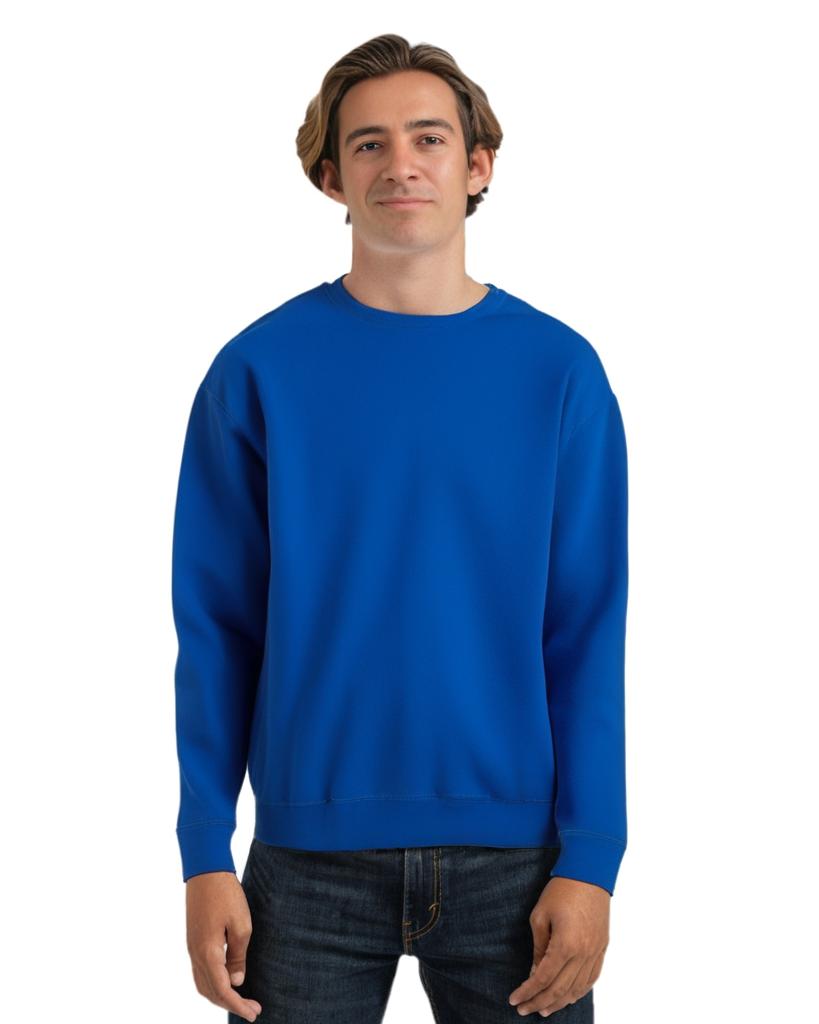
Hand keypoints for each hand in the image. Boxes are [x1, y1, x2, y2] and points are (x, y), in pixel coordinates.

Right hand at [185, 870, 262, 1021]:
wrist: (206, 870)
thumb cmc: (226, 894)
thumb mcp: (242, 925)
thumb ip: (238, 956)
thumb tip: (235, 982)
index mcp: (208, 953)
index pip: (222, 990)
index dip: (238, 1005)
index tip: (254, 1013)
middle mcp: (196, 954)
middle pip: (210, 992)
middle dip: (230, 1004)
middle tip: (252, 1009)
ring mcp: (192, 947)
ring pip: (202, 983)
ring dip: (220, 996)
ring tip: (240, 999)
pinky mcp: (194, 939)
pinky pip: (201, 971)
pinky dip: (213, 983)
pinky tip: (226, 980)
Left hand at [507, 876, 608, 1016]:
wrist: (589, 872)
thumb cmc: (561, 890)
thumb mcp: (540, 916)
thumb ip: (539, 948)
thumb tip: (535, 973)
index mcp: (565, 945)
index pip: (543, 978)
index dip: (527, 992)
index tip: (514, 999)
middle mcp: (583, 953)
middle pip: (560, 989)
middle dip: (540, 1002)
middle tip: (524, 1010)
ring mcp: (596, 952)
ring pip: (578, 989)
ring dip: (560, 1002)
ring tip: (544, 1009)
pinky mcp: (602, 947)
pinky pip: (592, 978)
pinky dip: (580, 991)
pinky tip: (569, 997)